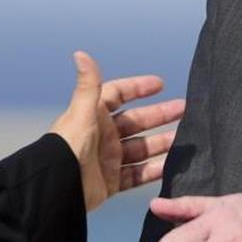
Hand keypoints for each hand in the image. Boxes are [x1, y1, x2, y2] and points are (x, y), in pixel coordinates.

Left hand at [51, 51, 184, 210]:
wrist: (57, 188)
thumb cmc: (68, 146)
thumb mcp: (81, 113)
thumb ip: (88, 85)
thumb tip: (81, 53)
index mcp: (95, 115)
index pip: (119, 95)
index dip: (138, 88)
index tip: (160, 84)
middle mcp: (103, 135)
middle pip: (136, 121)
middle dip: (159, 115)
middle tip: (184, 109)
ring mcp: (108, 159)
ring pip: (141, 148)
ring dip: (161, 142)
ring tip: (183, 138)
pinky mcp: (110, 182)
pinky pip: (137, 175)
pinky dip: (153, 171)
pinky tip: (170, 166)